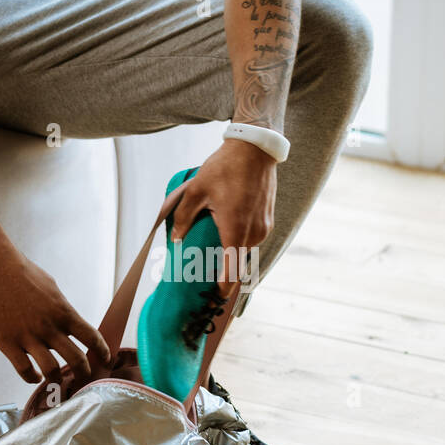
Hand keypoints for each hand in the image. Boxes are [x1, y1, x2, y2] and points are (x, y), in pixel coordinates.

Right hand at [0, 248, 109, 384]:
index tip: (105, 360)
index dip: (103, 352)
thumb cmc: (23, 274)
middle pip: (77, 360)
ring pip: (51, 370)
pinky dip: (32, 378)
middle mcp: (49, 327)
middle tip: (84, 379)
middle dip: (84, 374)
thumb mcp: (52, 289)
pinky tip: (35, 376)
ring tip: (58, 381)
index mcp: (63, 312)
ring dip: (58, 380)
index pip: (92, 337)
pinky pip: (24, 370)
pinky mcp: (7, 342)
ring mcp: (28, 336)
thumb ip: (62, 310)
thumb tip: (70, 325)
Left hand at [170, 138, 276, 285]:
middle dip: (222, 265)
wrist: (255, 148)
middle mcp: (254, 233)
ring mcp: (264, 226)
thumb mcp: (196, 190)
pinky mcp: (268, 218)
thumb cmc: (225, 168)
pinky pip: (253, 235)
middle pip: (237, 260)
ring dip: (231, 247)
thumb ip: (184, 217)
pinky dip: (240, 235)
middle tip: (204, 263)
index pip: (232, 271)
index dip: (224, 287)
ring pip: (245, 247)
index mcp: (236, 230)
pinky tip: (227, 223)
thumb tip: (175, 239)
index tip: (216, 296)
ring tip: (214, 239)